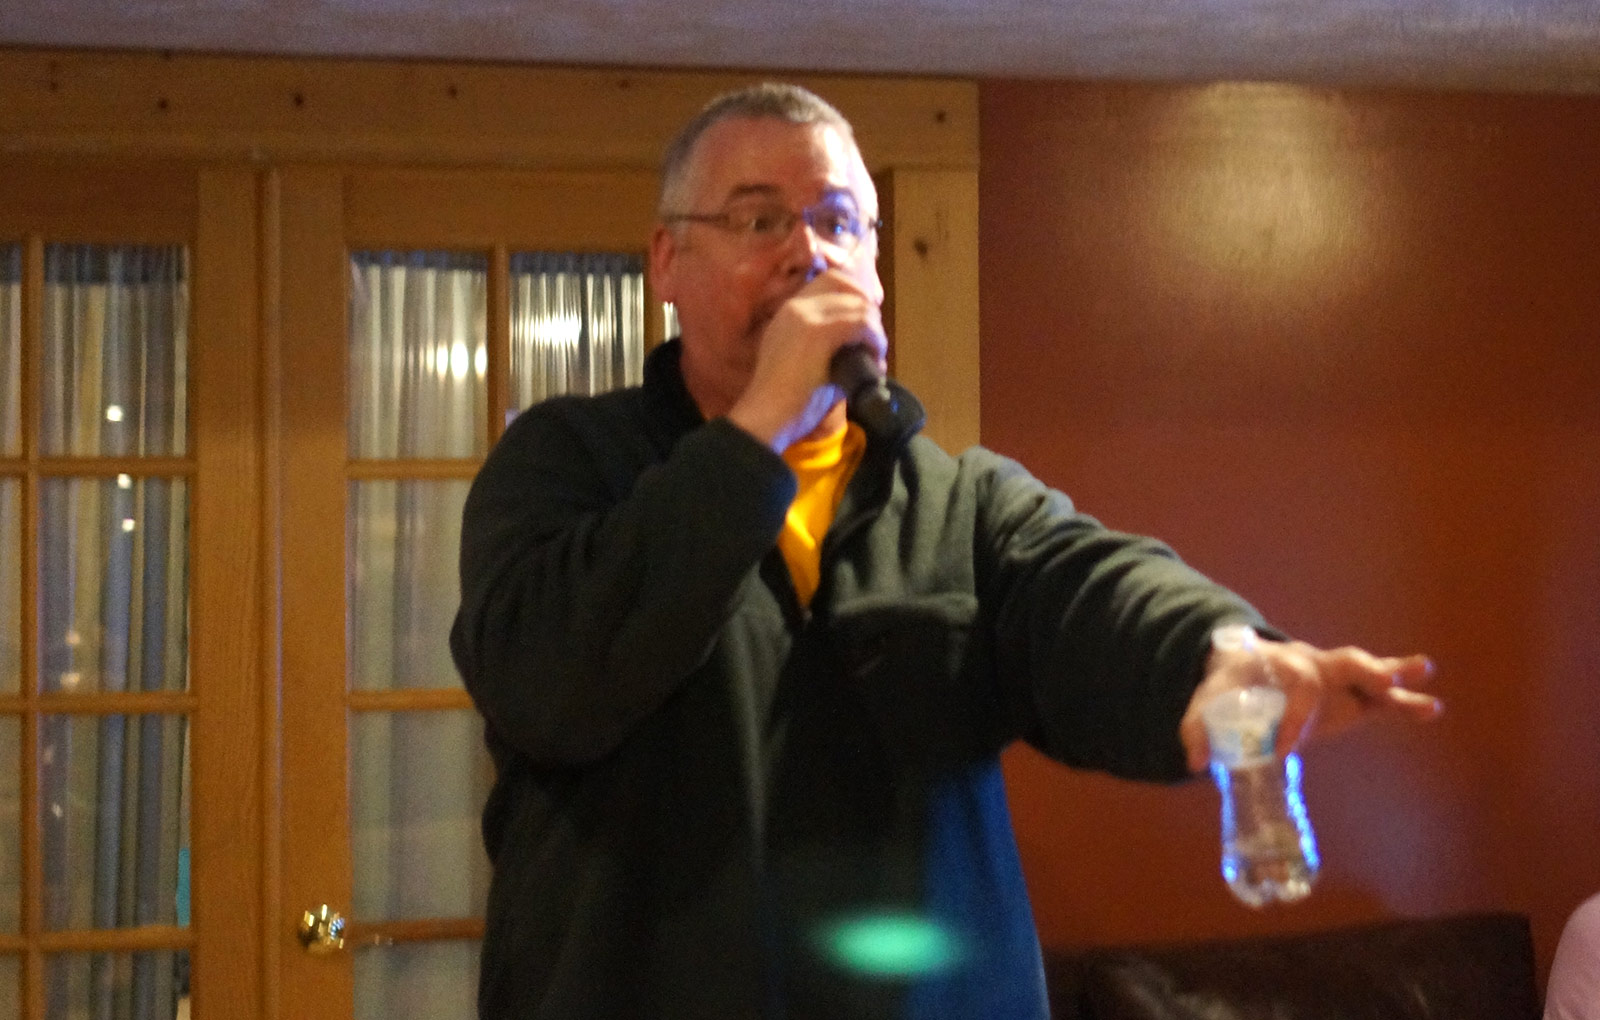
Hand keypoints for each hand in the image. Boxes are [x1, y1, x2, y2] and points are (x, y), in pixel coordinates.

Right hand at [726, 270, 886, 451]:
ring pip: (856, 303)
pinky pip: (860, 322)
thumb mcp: (803, 364)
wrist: (765, 418)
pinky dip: (874, 338)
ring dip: (874, 327)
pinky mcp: (818, 332)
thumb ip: (828, 350)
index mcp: (787, 313)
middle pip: (841, 281)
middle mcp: (794, 307)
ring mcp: (805, 316)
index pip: (826, 281)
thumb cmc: (785, 403)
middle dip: (865, 301)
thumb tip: (864, 352)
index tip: (864, 321)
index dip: (852, 294)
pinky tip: (875, 357)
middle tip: (874, 333)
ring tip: (876, 353)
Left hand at [1180, 631, 1442, 772]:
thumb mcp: (1207, 700)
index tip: (1282, 750)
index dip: (1292, 718)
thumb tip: (1196, 761)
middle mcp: (1312, 664)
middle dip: (1363, 673)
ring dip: (1396, 681)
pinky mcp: (1349, 696)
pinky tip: (1431, 709)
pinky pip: (1380, 697)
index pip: (1294, 686)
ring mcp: (1335, 679)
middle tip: (1384, 685)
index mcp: (1278, 664)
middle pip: (1340, 662)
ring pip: (1368, 674)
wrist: (1244, 667)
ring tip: (1427, 693)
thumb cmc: (1229, 684)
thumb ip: (1197, 728)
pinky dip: (1404, 702)